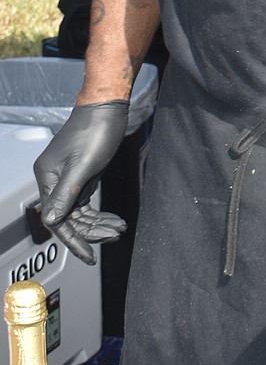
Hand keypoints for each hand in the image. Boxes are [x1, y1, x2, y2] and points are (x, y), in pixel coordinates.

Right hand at [33, 102, 129, 264]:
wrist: (107, 108)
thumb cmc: (95, 132)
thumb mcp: (83, 165)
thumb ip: (67, 194)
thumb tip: (50, 221)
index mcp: (48, 179)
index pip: (56, 220)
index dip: (73, 241)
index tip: (89, 256)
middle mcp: (54, 182)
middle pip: (69, 219)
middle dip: (92, 232)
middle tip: (115, 235)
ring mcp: (68, 180)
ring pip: (80, 214)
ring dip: (99, 224)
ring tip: (119, 228)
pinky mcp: (82, 177)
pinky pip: (87, 205)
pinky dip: (100, 214)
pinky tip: (115, 220)